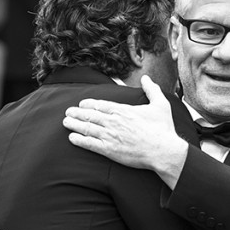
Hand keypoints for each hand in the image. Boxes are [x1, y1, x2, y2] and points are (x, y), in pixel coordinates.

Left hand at [63, 75, 187, 186]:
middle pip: (90, 115)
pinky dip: (80, 140)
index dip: (89, 104)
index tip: (81, 103)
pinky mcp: (110, 150)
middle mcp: (113, 122)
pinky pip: (90, 144)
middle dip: (77, 113)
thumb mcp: (161, 104)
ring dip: (75, 124)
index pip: (100, 105)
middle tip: (68, 112)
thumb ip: (152, 89)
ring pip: (87, 128)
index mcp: (123, 110)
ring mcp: (110, 136)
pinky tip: (72, 138)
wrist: (163, 151)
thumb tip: (146, 78)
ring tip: (66, 122)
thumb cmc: (163, 129)